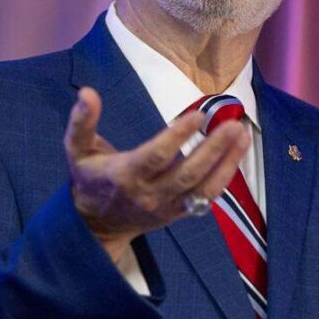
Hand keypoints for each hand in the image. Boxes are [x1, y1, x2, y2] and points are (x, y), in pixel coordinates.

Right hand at [64, 87, 250, 262]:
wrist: (95, 226)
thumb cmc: (88, 179)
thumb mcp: (76, 150)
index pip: (156, 156)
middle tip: (233, 124)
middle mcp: (148, 195)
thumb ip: (82, 121)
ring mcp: (166, 207)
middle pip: (187, 174)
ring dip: (226, 162)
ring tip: (242, 135)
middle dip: (213, 149)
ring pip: (203, 189)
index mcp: (124, 176)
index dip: (177, 137)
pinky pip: (206, 198)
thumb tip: (88, 92)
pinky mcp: (177, 213)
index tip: (198, 115)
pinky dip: (224, 176)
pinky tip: (237, 153)